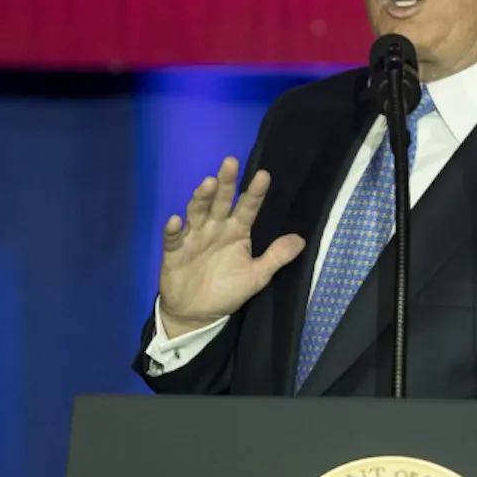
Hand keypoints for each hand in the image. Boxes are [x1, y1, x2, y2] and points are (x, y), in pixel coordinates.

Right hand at [156, 157, 305, 335]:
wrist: (197, 314)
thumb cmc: (228, 290)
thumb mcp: (257, 276)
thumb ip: (276, 257)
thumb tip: (302, 240)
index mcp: (237, 231)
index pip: (248, 207)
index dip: (255, 192)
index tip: (264, 175)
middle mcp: (216, 228)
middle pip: (220, 201)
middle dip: (226, 183)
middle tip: (230, 162)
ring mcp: (194, 237)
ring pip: (197, 212)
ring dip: (201, 198)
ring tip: (208, 184)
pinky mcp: (174, 251)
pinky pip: (174, 238)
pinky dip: (174, 229)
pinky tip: (177, 219)